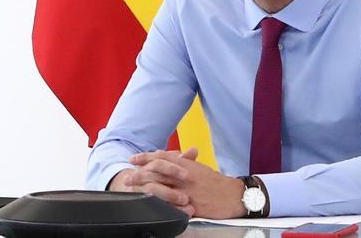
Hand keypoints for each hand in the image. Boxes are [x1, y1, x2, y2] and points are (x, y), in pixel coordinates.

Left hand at [125, 148, 247, 219]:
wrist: (231, 195)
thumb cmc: (217, 183)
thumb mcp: (200, 168)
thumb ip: (185, 164)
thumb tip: (172, 158)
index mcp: (187, 165)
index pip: (163, 157)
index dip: (146, 156)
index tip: (134, 158)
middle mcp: (184, 175)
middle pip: (158, 170)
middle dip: (141, 171)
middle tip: (128, 173)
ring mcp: (185, 189)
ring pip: (160, 184)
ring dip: (145, 184)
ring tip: (133, 186)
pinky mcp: (188, 203)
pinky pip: (170, 201)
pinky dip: (158, 200)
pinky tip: (149, 201)